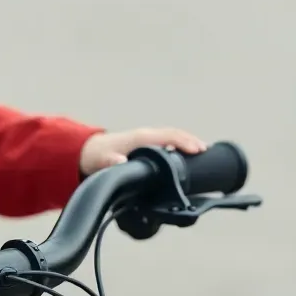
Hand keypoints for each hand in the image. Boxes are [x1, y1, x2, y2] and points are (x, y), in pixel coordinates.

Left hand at [79, 127, 208, 175]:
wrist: (89, 151)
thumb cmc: (98, 156)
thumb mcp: (103, 161)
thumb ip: (112, 162)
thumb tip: (122, 162)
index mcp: (140, 138)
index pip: (168, 135)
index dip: (184, 142)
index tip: (198, 150)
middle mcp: (146, 135)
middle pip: (174, 134)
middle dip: (191, 141)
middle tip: (206, 151)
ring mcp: (147, 138)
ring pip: (172, 136)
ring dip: (188, 142)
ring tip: (203, 152)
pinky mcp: (146, 144)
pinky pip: (168, 140)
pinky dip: (180, 144)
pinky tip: (187, 154)